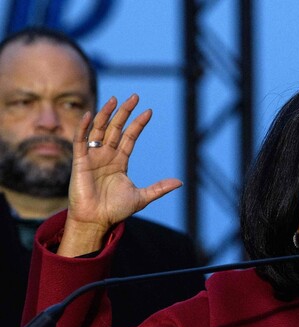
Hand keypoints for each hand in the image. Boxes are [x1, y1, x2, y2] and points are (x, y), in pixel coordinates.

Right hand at [58, 94, 181, 256]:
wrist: (96, 220)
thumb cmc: (115, 210)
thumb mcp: (142, 197)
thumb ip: (159, 188)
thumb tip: (180, 182)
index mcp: (120, 162)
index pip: (130, 137)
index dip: (138, 124)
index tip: (149, 112)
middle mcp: (106, 156)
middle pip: (115, 128)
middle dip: (124, 113)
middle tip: (134, 96)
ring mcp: (93, 157)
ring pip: (99, 130)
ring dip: (106, 114)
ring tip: (116, 99)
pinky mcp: (80, 161)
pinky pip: (80, 140)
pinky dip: (84, 127)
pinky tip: (90, 114)